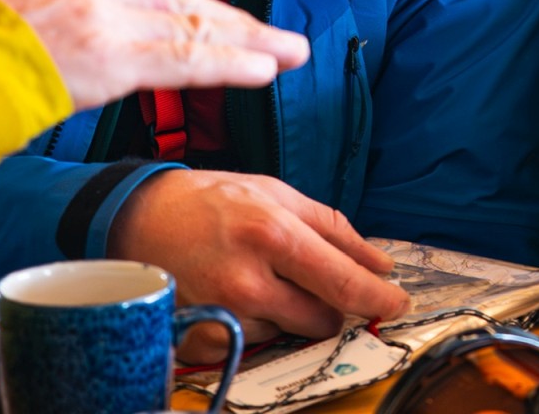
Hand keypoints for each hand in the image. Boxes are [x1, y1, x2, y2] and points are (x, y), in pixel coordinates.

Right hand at [0, 0, 309, 108]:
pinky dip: (228, 62)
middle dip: (238, 25)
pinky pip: (182, 60)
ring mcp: (102, 21)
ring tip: (289, 53)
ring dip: (247, 44)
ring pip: (193, 31)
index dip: (201, 9)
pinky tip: (262, 68)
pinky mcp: (105, 57)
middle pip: (184, 6)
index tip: (235, 22)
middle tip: (284, 40)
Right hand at [108, 170, 411, 359]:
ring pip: (288, 332)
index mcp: (274, 234)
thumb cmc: (215, 201)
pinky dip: (255, 325)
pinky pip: (253, 344)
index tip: (398, 303)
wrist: (140, 217)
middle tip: (304, 277)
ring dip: (285, 312)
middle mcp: (248, 280)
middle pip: (322, 318)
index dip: (378, 298)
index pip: (342, 282)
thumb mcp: (279, 194)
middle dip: (327, 303)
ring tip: (255, 275)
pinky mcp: (201, 339)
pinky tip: (236, 295)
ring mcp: (222, 314)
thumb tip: (381, 265)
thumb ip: (335, 230)